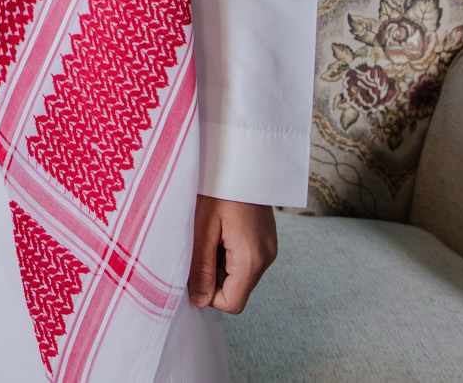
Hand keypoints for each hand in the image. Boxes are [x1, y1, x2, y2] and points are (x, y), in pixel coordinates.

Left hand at [187, 195, 277, 313]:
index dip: (208, 295)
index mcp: (252, 259)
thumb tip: (199, 301)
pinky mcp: (266, 239)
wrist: (240, 158)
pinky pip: (245, 259)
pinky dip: (228, 252)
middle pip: (236, 289)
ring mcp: (268, 248)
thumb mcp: (202, 229)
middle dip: (213, 276)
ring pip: (239, 275)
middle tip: (199, 244)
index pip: (232, 304)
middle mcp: (266, 258)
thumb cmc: (217, 189)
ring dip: (219, 262)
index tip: (193, 269)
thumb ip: (201, 268)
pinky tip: (220, 228)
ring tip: (210, 233)